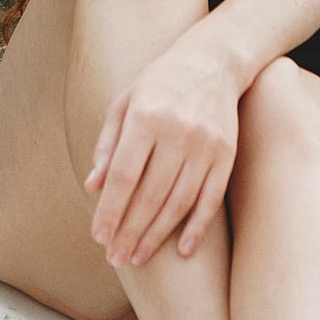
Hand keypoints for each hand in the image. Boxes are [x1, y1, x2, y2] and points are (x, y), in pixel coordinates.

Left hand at [84, 45, 238, 266]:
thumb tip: (92, 187)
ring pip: (180, 202)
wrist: (212, 61)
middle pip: (151, 195)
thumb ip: (107, 144)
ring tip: (138, 256)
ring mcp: (206, 145)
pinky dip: (197, 227)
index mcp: (147, 117)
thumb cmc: (159, 84)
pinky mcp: (227, 155)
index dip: (111, 209)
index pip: (124, 175)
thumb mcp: (124, 103)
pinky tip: (182, 250)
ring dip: (157, 235)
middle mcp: (178, 132)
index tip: (99, 237)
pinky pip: (211, 198)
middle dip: (131, 231)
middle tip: (116, 258)